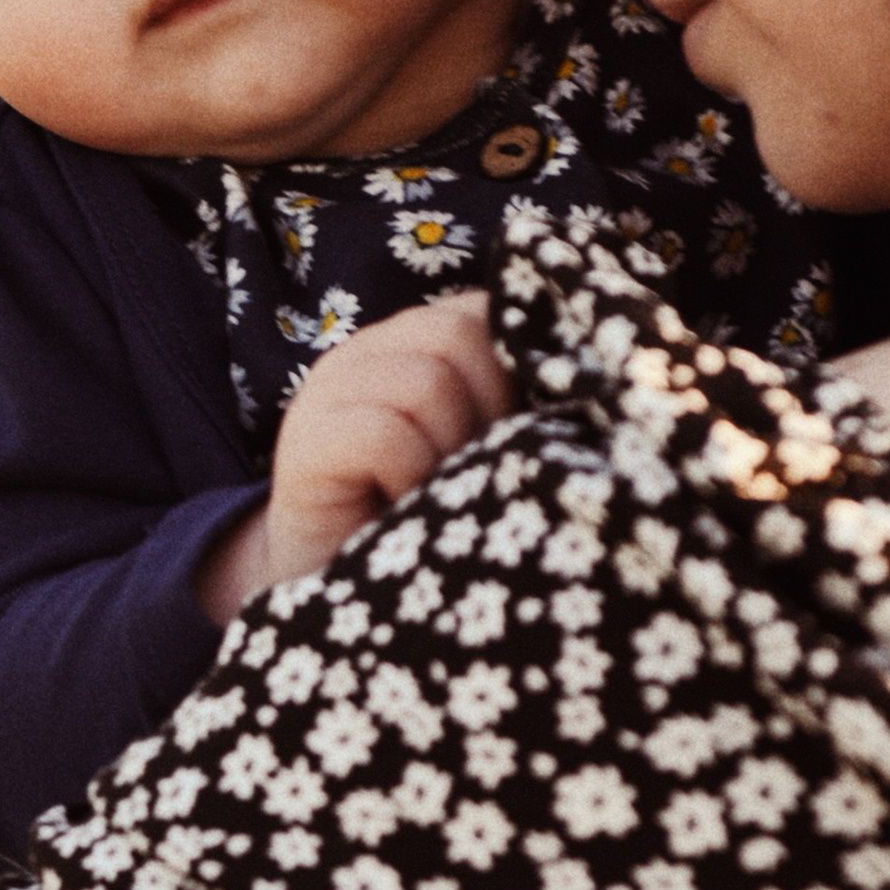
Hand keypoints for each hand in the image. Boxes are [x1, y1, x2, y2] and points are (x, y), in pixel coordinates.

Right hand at [196, 293, 511, 623]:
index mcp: (420, 338)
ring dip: (449, 451)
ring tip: (436, 491)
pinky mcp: (307, 438)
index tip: (518, 429)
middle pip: (461, 334)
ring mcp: (332, 386)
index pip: (488, 308)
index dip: (520, 366)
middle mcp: (372, 346)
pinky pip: (385, 434)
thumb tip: (582, 387)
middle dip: (488, 408)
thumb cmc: (426, 513)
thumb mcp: (482, 446)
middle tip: (473, 468)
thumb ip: (517, 403)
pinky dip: (410, 477)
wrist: (336, 581)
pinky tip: (402, 507)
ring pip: (425, 382)